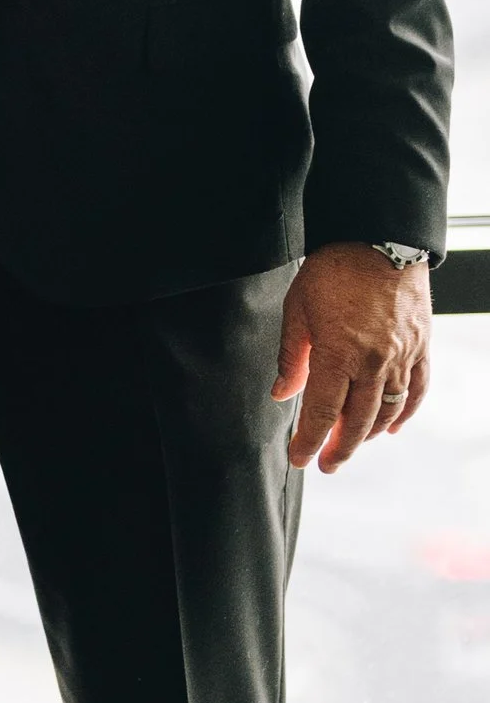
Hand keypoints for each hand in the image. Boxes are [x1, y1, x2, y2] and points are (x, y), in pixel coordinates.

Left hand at [273, 241, 430, 471]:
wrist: (379, 239)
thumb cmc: (333, 270)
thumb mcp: (298, 310)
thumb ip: (291, 357)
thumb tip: (281, 394)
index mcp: (337, 353)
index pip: (320, 412)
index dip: (308, 440)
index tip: (299, 458)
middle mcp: (373, 361)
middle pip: (356, 420)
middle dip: (339, 447)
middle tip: (326, 464)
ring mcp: (402, 355)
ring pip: (387, 410)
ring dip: (369, 434)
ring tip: (351, 444)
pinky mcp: (421, 346)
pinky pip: (417, 389)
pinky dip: (405, 413)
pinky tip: (392, 427)